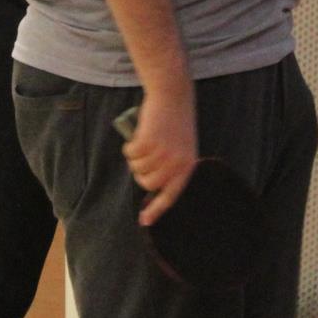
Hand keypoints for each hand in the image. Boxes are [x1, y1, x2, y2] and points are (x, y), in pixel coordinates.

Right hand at [123, 82, 198, 225]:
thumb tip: (153, 184)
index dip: (157, 210)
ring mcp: (161, 154)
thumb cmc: (175, 120)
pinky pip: (130, 154)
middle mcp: (175, 164)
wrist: (172, 95)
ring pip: (137, 168)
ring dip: (136, 158)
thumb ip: (172, 166)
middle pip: (148, 183)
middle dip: (141, 173)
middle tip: (144, 157)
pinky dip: (130, 147)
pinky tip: (138, 136)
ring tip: (144, 143)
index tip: (145, 221)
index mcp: (187, 166)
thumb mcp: (181, 147)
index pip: (171, 196)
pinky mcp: (147, 143)